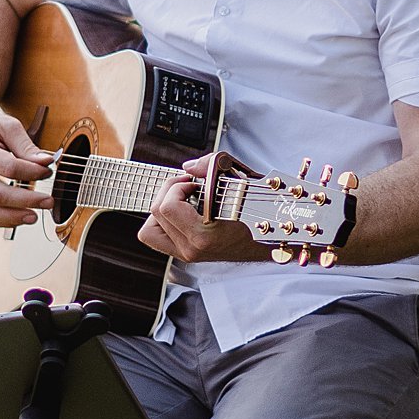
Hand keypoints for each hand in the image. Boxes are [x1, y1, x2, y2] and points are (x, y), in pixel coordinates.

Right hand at [0, 108, 51, 227]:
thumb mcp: (8, 127)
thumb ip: (27, 146)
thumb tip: (46, 163)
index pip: (9, 168)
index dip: (32, 172)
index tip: (48, 170)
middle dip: (27, 201)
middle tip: (49, 201)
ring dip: (13, 218)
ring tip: (35, 217)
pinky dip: (3, 222)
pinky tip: (21, 216)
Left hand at [137, 155, 263, 263]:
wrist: (268, 237)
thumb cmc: (256, 210)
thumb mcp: (237, 178)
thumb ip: (210, 165)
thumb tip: (188, 168)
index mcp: (202, 236)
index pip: (168, 206)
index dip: (178, 186)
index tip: (195, 183)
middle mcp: (191, 249)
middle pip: (156, 213)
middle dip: (169, 191)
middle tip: (188, 186)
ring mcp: (186, 254)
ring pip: (150, 228)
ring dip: (161, 208)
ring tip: (180, 200)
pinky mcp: (184, 254)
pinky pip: (156, 237)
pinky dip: (161, 222)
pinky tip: (178, 212)